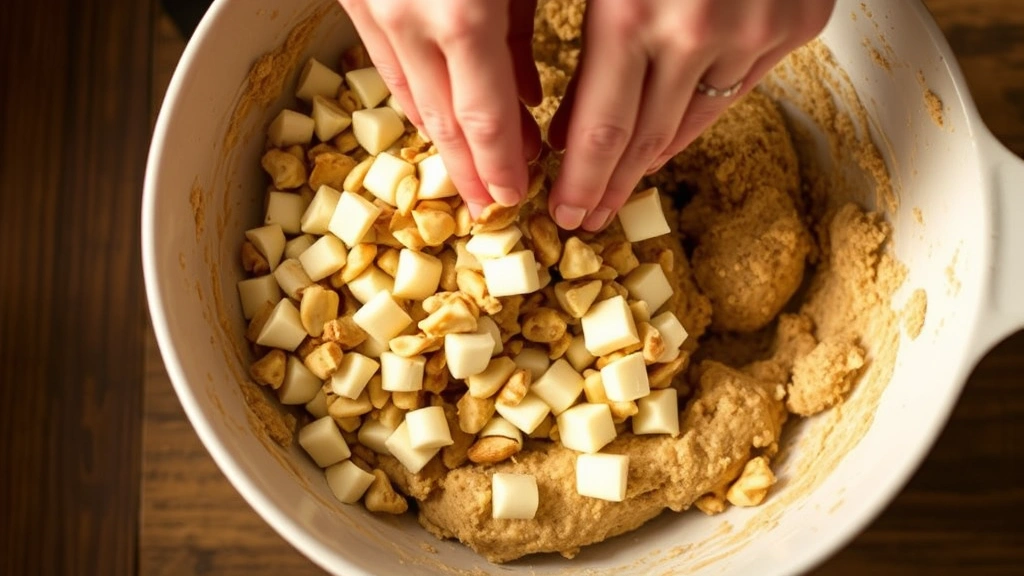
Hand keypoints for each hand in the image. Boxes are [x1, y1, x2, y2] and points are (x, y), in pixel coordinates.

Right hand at [339, 0, 542, 217]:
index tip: (510, 197)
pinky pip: (382, 56)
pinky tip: (435, 108)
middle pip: (441, 119)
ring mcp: (372, 6)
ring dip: (438, 133)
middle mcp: (407, 19)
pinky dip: (412, 89)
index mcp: (462, 17)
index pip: (484, 121)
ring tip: (468, 158)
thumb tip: (528, 99)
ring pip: (404, 92)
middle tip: (486, 200)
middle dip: (467, 168)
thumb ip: (521, 33)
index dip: (498, 166)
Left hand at [546, 0, 835, 230]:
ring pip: (691, 123)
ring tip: (619, 190)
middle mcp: (697, 31)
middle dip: (607, 187)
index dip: (577, 180)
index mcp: (632, 9)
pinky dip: (694, 117)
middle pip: (644, 141)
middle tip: (583, 219)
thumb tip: (557, 119)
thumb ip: (577, 29)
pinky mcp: (796, 23)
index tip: (559, 210)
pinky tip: (667, 138)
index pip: (599, 130)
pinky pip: (735, 90)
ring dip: (649, 162)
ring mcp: (757, 29)